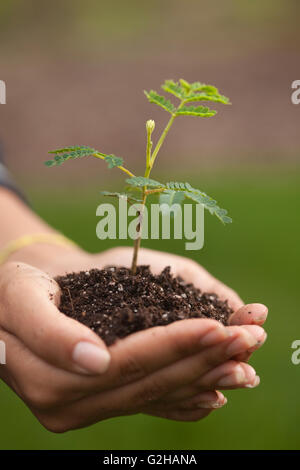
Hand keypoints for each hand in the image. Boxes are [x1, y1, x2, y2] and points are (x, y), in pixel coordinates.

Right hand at [0, 254, 264, 429]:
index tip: (217, 326)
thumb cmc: (16, 290)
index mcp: (49, 381)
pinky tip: (220, 388)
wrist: (14, 302)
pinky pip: (150, 402)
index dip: (173, 345)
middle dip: (203, 360)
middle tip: (249, 339)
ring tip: (246, 358)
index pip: (125, 363)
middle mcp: (72, 405)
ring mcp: (89, 408)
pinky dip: (187, 394)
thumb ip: (49, 333)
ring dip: (205, 375)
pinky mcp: (102, 402)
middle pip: (150, 382)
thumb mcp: (19, 297)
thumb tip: (95, 362)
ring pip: (156, 394)